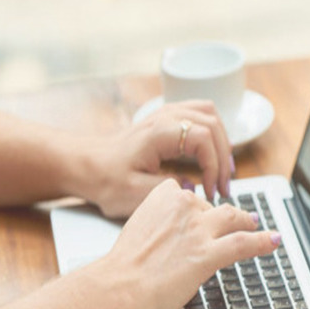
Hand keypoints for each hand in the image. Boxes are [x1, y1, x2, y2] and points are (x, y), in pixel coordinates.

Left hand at [82, 100, 233, 217]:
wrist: (86, 166)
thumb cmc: (105, 180)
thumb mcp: (134, 194)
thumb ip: (168, 189)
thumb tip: (193, 185)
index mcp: (159, 132)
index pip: (204, 138)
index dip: (214, 166)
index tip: (210, 191)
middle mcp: (165, 116)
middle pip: (213, 124)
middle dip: (223, 159)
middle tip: (222, 188)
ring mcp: (166, 114)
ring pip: (210, 115)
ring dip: (222, 144)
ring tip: (222, 173)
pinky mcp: (166, 120)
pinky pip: (201, 115)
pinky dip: (213, 135)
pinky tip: (212, 156)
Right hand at [93, 178, 279, 308]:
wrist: (116, 287)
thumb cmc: (119, 271)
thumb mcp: (136, 235)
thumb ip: (155, 232)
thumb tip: (166, 245)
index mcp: (160, 199)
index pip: (187, 194)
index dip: (197, 208)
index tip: (200, 214)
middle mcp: (182, 208)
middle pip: (213, 207)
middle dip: (224, 216)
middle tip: (235, 219)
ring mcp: (198, 230)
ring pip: (233, 219)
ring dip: (247, 222)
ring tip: (256, 224)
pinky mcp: (208, 254)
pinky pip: (244, 243)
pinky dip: (263, 241)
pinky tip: (274, 240)